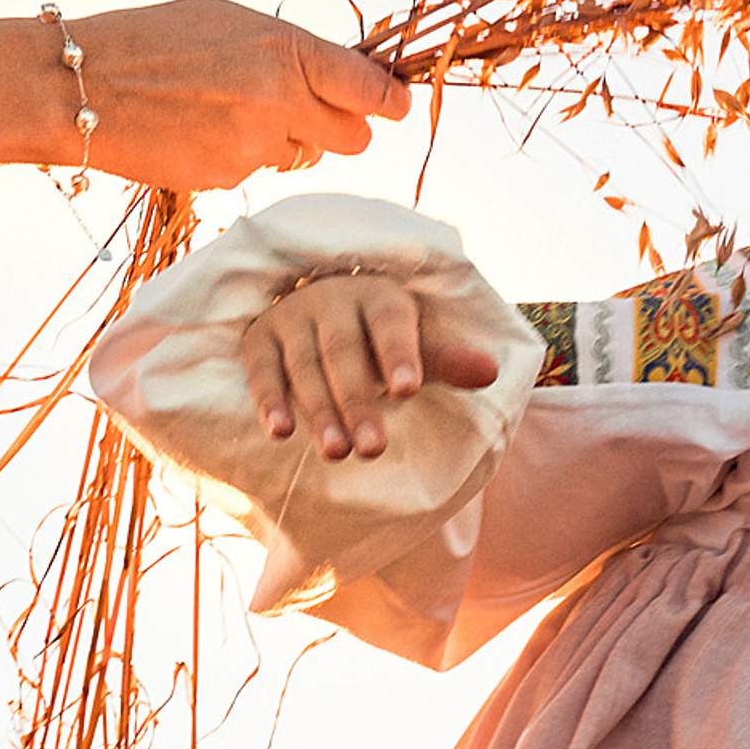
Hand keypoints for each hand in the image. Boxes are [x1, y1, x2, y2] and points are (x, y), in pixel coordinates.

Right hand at [0, 0, 410, 197]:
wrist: (80, 85)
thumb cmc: (153, 40)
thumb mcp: (228, 20)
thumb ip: (289, 50)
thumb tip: (340, 73)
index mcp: (286, 49)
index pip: (369, 87)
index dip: (389, 100)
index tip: (397, 105)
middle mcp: (281, 100)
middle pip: (354, 138)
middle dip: (342, 128)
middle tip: (313, 113)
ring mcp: (255, 146)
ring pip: (303, 157)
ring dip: (287, 142)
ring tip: (231, 112)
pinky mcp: (229, 179)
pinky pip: (258, 171)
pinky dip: (242, 157)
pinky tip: (201, 132)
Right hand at [241, 273, 501, 461]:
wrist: (318, 307)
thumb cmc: (377, 335)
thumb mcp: (413, 344)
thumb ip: (445, 360)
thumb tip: (491, 372)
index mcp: (378, 295)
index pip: (390, 323)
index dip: (398, 354)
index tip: (409, 390)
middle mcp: (331, 298)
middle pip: (344, 352)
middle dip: (359, 402)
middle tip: (373, 450)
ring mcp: (291, 315)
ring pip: (304, 365)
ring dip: (319, 410)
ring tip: (337, 452)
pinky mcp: (258, 336)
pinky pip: (261, 368)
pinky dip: (269, 399)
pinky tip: (280, 432)